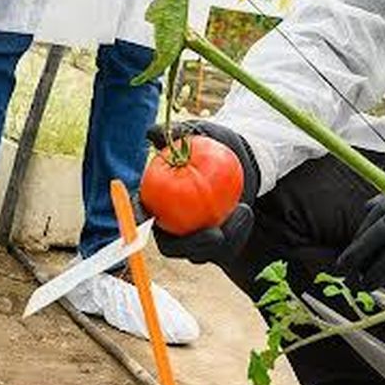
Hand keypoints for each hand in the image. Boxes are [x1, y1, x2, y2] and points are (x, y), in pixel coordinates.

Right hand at [142, 120, 259, 264]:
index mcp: (155, 203)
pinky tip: (246, 211)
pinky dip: (238, 233)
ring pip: (202, 252)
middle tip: (214, 234)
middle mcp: (170, 227)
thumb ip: (177, 133)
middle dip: (192, 246)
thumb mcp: (200, 132)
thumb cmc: (213, 143)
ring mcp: (193, 239)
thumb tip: (152, 133)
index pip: (140, 215)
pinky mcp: (216, 244)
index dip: (139, 220)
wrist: (240, 158)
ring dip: (225, 238)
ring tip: (242, 211)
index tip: (153, 217)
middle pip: (172, 248)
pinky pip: (226, 248)